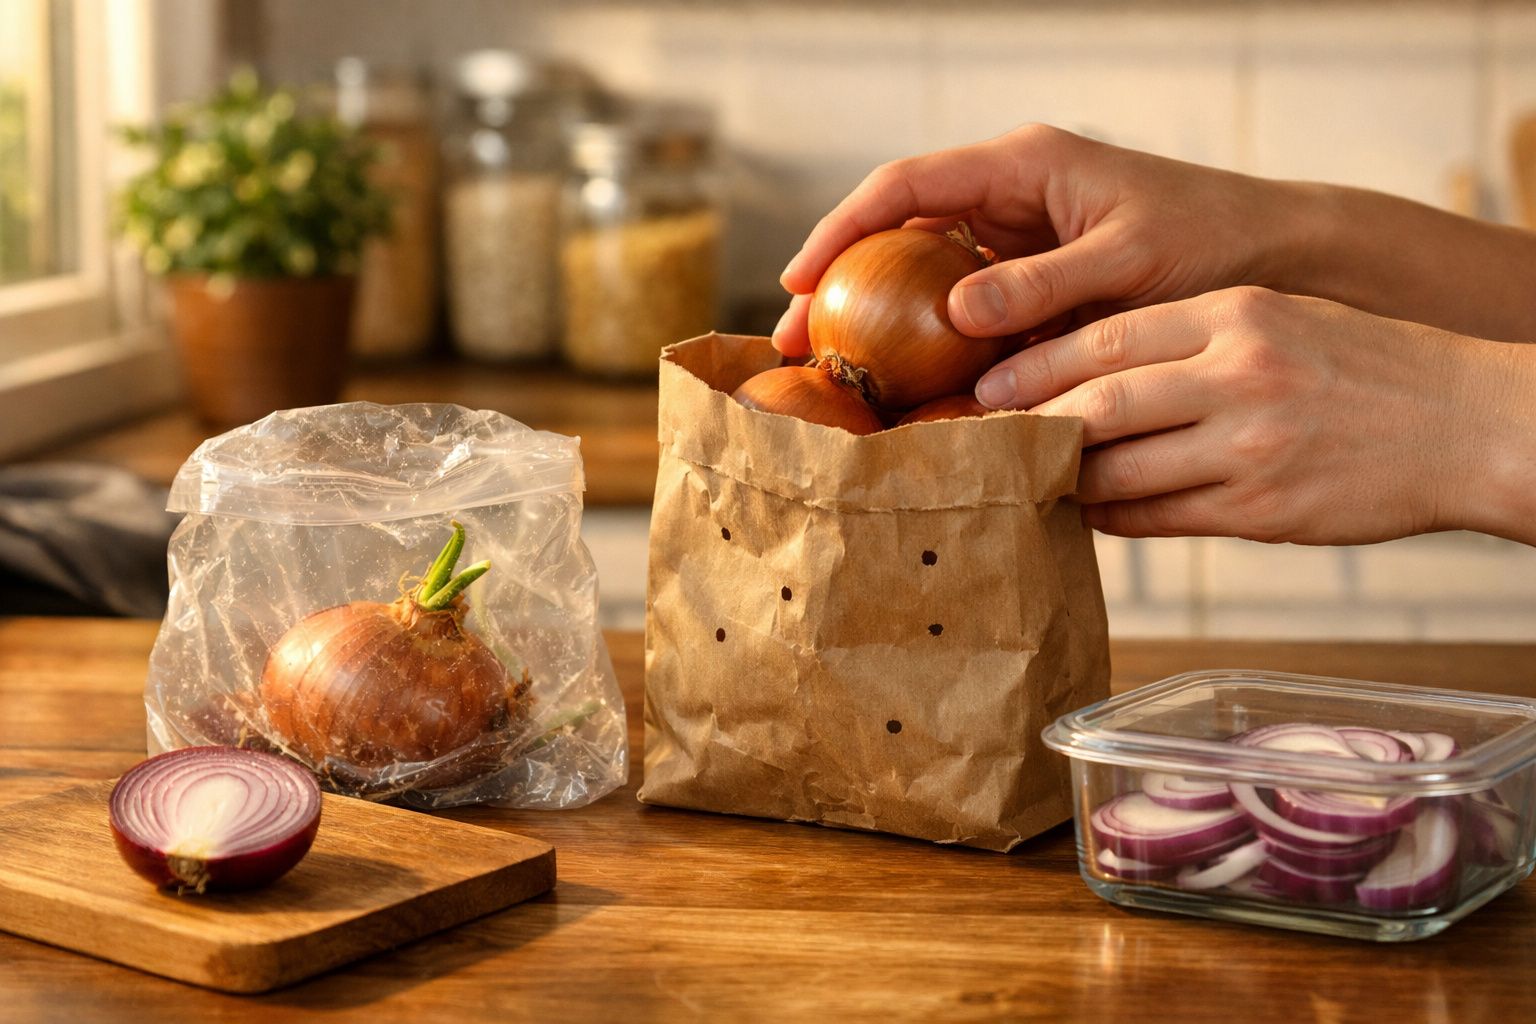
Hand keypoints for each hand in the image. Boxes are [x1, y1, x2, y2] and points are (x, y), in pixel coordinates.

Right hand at [773, 124, 1535, 357]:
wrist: (1275, 259)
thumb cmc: (1212, 238)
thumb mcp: (1128, 258)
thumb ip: (1043, 284)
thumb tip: (955, 313)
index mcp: (1024, 165)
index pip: (907, 186)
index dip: (843, 229)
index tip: (798, 279)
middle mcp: (1009, 200)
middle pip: (897, 235)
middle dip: (838, 285)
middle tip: (791, 345)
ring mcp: (1018, 246)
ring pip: (922, 280)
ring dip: (877, 325)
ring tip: (832, 378)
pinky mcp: (1035, 290)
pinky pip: (966, 319)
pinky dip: (933, 354)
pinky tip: (910, 396)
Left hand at [978, 286, 1535, 545]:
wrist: (1464, 424)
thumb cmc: (1362, 367)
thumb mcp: (1278, 320)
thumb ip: (1190, 340)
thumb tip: (1093, 378)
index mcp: (1236, 315)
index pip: (1109, 336)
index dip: (1038, 365)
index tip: (989, 385)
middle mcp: (1238, 375)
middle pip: (1101, 403)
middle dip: (1032, 425)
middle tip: (986, 440)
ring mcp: (1250, 445)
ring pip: (1122, 469)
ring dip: (1068, 480)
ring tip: (1031, 481)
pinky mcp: (1261, 508)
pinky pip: (1160, 518)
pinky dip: (1116, 519)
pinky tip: (1092, 514)